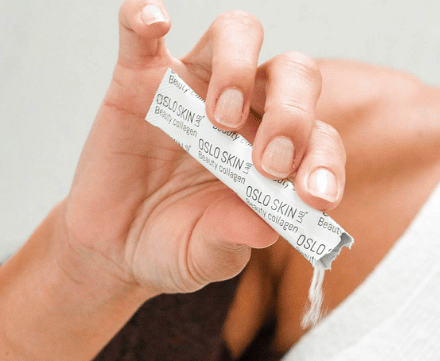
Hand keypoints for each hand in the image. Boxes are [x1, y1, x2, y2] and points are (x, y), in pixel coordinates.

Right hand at [59, 0, 345, 297]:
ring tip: (221, 119)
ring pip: (236, 35)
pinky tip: (156, 22)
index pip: (321, 139)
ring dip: (238, 68)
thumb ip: (232, 240)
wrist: (113, 248)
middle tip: (269, 162)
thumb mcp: (205, 257)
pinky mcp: (140, 78)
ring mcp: (195, 86)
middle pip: (291, 74)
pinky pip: (142, 33)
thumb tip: (263, 226)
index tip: (314, 198)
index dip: (325, 163)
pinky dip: (146, 17)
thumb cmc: (174, 245)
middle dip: (292, 113)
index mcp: (280, 152)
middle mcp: (248, 108)